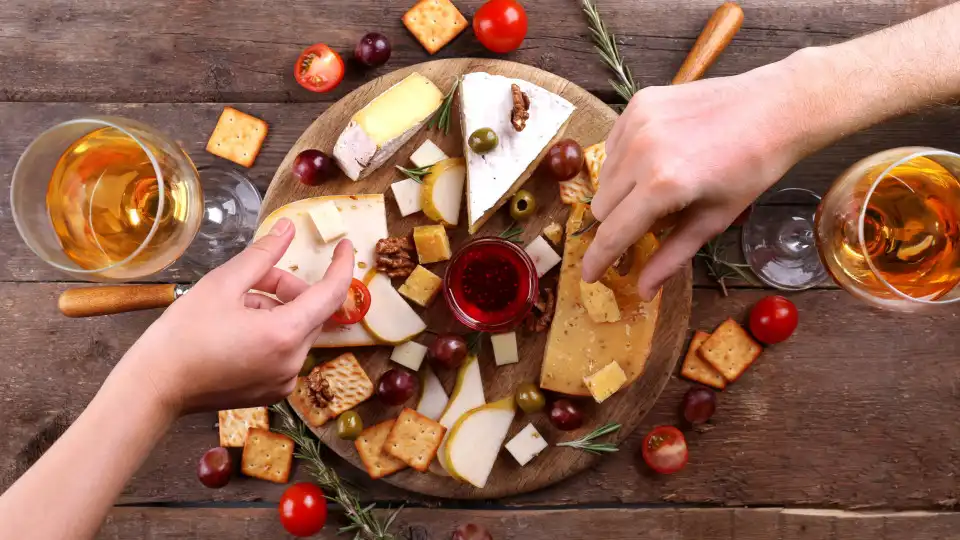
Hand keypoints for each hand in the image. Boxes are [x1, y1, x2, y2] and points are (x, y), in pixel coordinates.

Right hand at [120, 218, 353, 414]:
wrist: (153, 388)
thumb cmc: (182, 335)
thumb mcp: (222, 284)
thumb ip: (262, 255)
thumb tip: (289, 229)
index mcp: (286, 334)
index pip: (331, 294)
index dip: (341, 265)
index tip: (345, 245)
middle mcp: (293, 362)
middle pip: (309, 311)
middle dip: (287, 288)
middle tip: (251, 279)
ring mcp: (284, 381)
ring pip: (295, 330)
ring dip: (275, 310)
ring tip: (233, 307)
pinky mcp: (272, 391)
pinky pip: (284, 351)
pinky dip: (270, 332)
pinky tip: (235, 330)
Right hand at [581, 61, 810, 298]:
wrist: (774, 108)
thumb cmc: (750, 170)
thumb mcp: (713, 220)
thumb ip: (671, 256)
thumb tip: (643, 291)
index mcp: (662, 186)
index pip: (613, 232)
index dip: (598, 259)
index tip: (589, 276)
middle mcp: (641, 152)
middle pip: (603, 206)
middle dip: (618, 221)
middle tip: (647, 220)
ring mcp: (637, 123)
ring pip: (604, 175)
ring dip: (621, 190)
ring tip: (656, 184)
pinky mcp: (639, 103)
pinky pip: (613, 145)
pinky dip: (625, 159)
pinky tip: (655, 157)